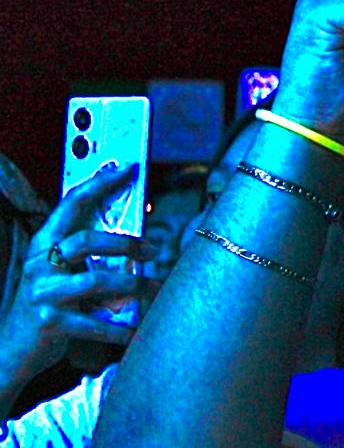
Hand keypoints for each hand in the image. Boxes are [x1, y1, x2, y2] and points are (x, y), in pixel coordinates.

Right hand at [0, 164, 158, 390]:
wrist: (10, 350)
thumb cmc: (48, 304)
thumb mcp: (61, 273)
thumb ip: (88, 255)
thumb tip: (139, 238)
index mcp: (44, 244)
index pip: (71, 203)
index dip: (99, 183)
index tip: (127, 169)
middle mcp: (39, 263)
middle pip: (86, 241)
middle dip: (126, 243)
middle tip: (153, 250)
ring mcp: (42, 293)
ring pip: (95, 280)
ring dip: (133, 285)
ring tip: (155, 288)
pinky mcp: (48, 322)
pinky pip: (92, 323)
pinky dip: (117, 328)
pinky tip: (134, 330)